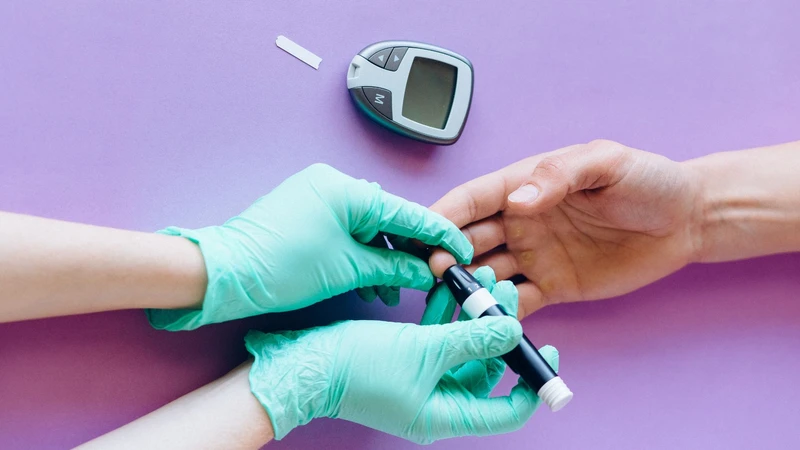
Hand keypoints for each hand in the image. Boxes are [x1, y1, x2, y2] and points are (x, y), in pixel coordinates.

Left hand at [147, 164, 471, 330]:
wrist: (227, 274)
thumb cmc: (278, 267)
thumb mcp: (347, 270)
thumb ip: (393, 268)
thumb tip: (423, 272)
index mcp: (346, 190)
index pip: (406, 213)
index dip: (437, 235)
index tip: (459, 250)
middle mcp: (333, 184)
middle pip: (387, 219)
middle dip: (406, 252)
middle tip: (426, 276)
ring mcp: (318, 195)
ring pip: (367, 227)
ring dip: (382, 258)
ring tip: (392, 290)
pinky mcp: (308, 210)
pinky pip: (346, 229)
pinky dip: (360, 253)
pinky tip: (369, 281)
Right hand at [245, 271, 557, 443]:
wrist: (302, 364)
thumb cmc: (358, 367)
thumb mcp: (423, 350)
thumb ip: (472, 340)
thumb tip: (514, 332)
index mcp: (445, 414)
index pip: (505, 410)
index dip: (530, 382)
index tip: (546, 348)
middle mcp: (436, 401)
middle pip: (484, 369)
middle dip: (497, 329)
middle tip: (507, 291)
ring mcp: (419, 381)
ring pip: (460, 347)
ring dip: (471, 314)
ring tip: (481, 277)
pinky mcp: (404, 359)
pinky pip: (436, 338)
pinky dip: (444, 314)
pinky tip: (448, 286)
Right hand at [429, 140, 702, 317]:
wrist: (686, 221)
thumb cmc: (648, 181)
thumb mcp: (606, 163)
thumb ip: (559, 175)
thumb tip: (519, 198)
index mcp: (524, 185)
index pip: (471, 200)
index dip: (442, 216)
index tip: (421, 235)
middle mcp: (519, 221)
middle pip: (468, 240)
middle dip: (445, 257)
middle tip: (431, 276)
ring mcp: (533, 256)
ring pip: (485, 274)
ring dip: (467, 288)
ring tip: (454, 304)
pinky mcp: (552, 286)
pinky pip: (517, 302)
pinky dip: (498, 313)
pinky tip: (487, 322)